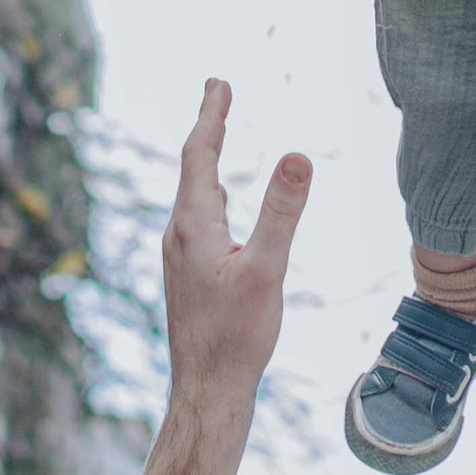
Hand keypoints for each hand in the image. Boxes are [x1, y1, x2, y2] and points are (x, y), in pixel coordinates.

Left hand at [162, 79, 311, 414]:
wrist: (206, 391)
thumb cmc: (236, 336)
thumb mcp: (268, 269)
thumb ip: (282, 212)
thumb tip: (296, 155)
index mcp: (193, 226)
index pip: (200, 155)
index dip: (212, 116)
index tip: (220, 83)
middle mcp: (178, 236)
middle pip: (192, 169)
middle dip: (208, 129)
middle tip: (218, 93)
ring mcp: (179, 257)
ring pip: (192, 196)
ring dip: (207, 161)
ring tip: (216, 137)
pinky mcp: (187, 276)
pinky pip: (197, 218)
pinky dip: (209, 192)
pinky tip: (219, 203)